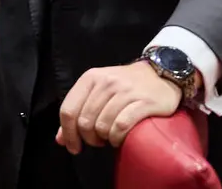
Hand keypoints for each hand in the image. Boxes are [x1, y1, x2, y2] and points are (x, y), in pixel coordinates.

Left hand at [56, 61, 183, 153]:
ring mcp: (125, 91)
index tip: (73, 147)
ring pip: (102, 125)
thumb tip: (60, 139)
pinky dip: (117, 138)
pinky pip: (121, 126)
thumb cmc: (125, 86)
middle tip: (97, 141)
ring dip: (104, 138)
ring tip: (110, 138)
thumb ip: (78, 111)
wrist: (161, 74)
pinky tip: (120, 139)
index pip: (68, 110)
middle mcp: (106, 82)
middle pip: (84, 121)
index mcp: (90, 78)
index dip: (68, 133)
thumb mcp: (98, 91)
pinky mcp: (144, 102)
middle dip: (88, 138)